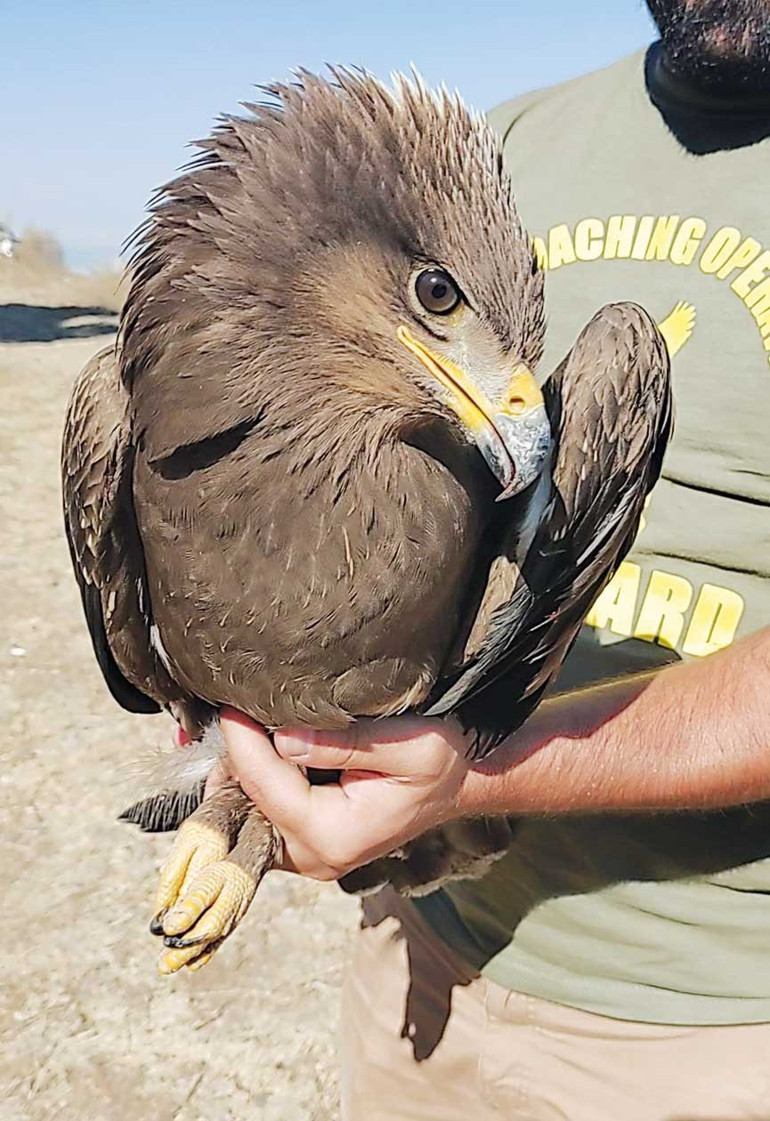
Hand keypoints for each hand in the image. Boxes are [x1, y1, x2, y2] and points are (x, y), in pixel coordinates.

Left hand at [219, 709, 470, 880]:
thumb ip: (344, 744)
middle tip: (235, 708)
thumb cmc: (439, 763)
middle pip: (248, 803)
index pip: (266, 786)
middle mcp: (314, 858)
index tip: (231, 702)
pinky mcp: (305, 847)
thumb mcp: (407, 744)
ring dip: (241, 770)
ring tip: (244, 724)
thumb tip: (283, 739)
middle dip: (236, 757)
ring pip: (247, 813)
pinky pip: (262, 816)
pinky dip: (254, 783)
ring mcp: (307, 858)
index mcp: (335, 835)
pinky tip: (258, 748)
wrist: (458, 785)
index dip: (243, 742)